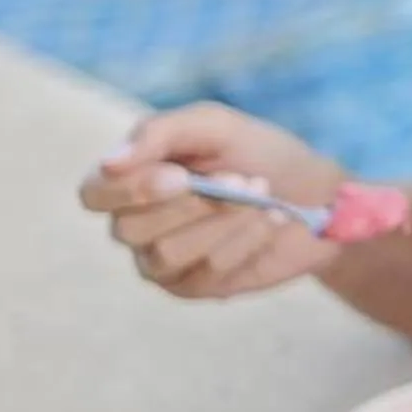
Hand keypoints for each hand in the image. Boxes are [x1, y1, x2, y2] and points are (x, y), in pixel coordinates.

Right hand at [78, 103, 346, 302]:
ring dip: (223, 222)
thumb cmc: (257, 153)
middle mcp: (135, 225)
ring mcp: (162, 261)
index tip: (182, 176)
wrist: (316, 192)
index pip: (94, 194)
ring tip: (261, 195)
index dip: (132, 190)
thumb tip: (110, 163)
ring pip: (168, 254)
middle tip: (242, 178)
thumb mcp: (214, 126)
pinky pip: (206, 272)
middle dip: (193, 204)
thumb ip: (159, 133)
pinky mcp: (196, 286)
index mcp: (129, 179)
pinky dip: (245, 241)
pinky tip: (270, 220)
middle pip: (129, 230)